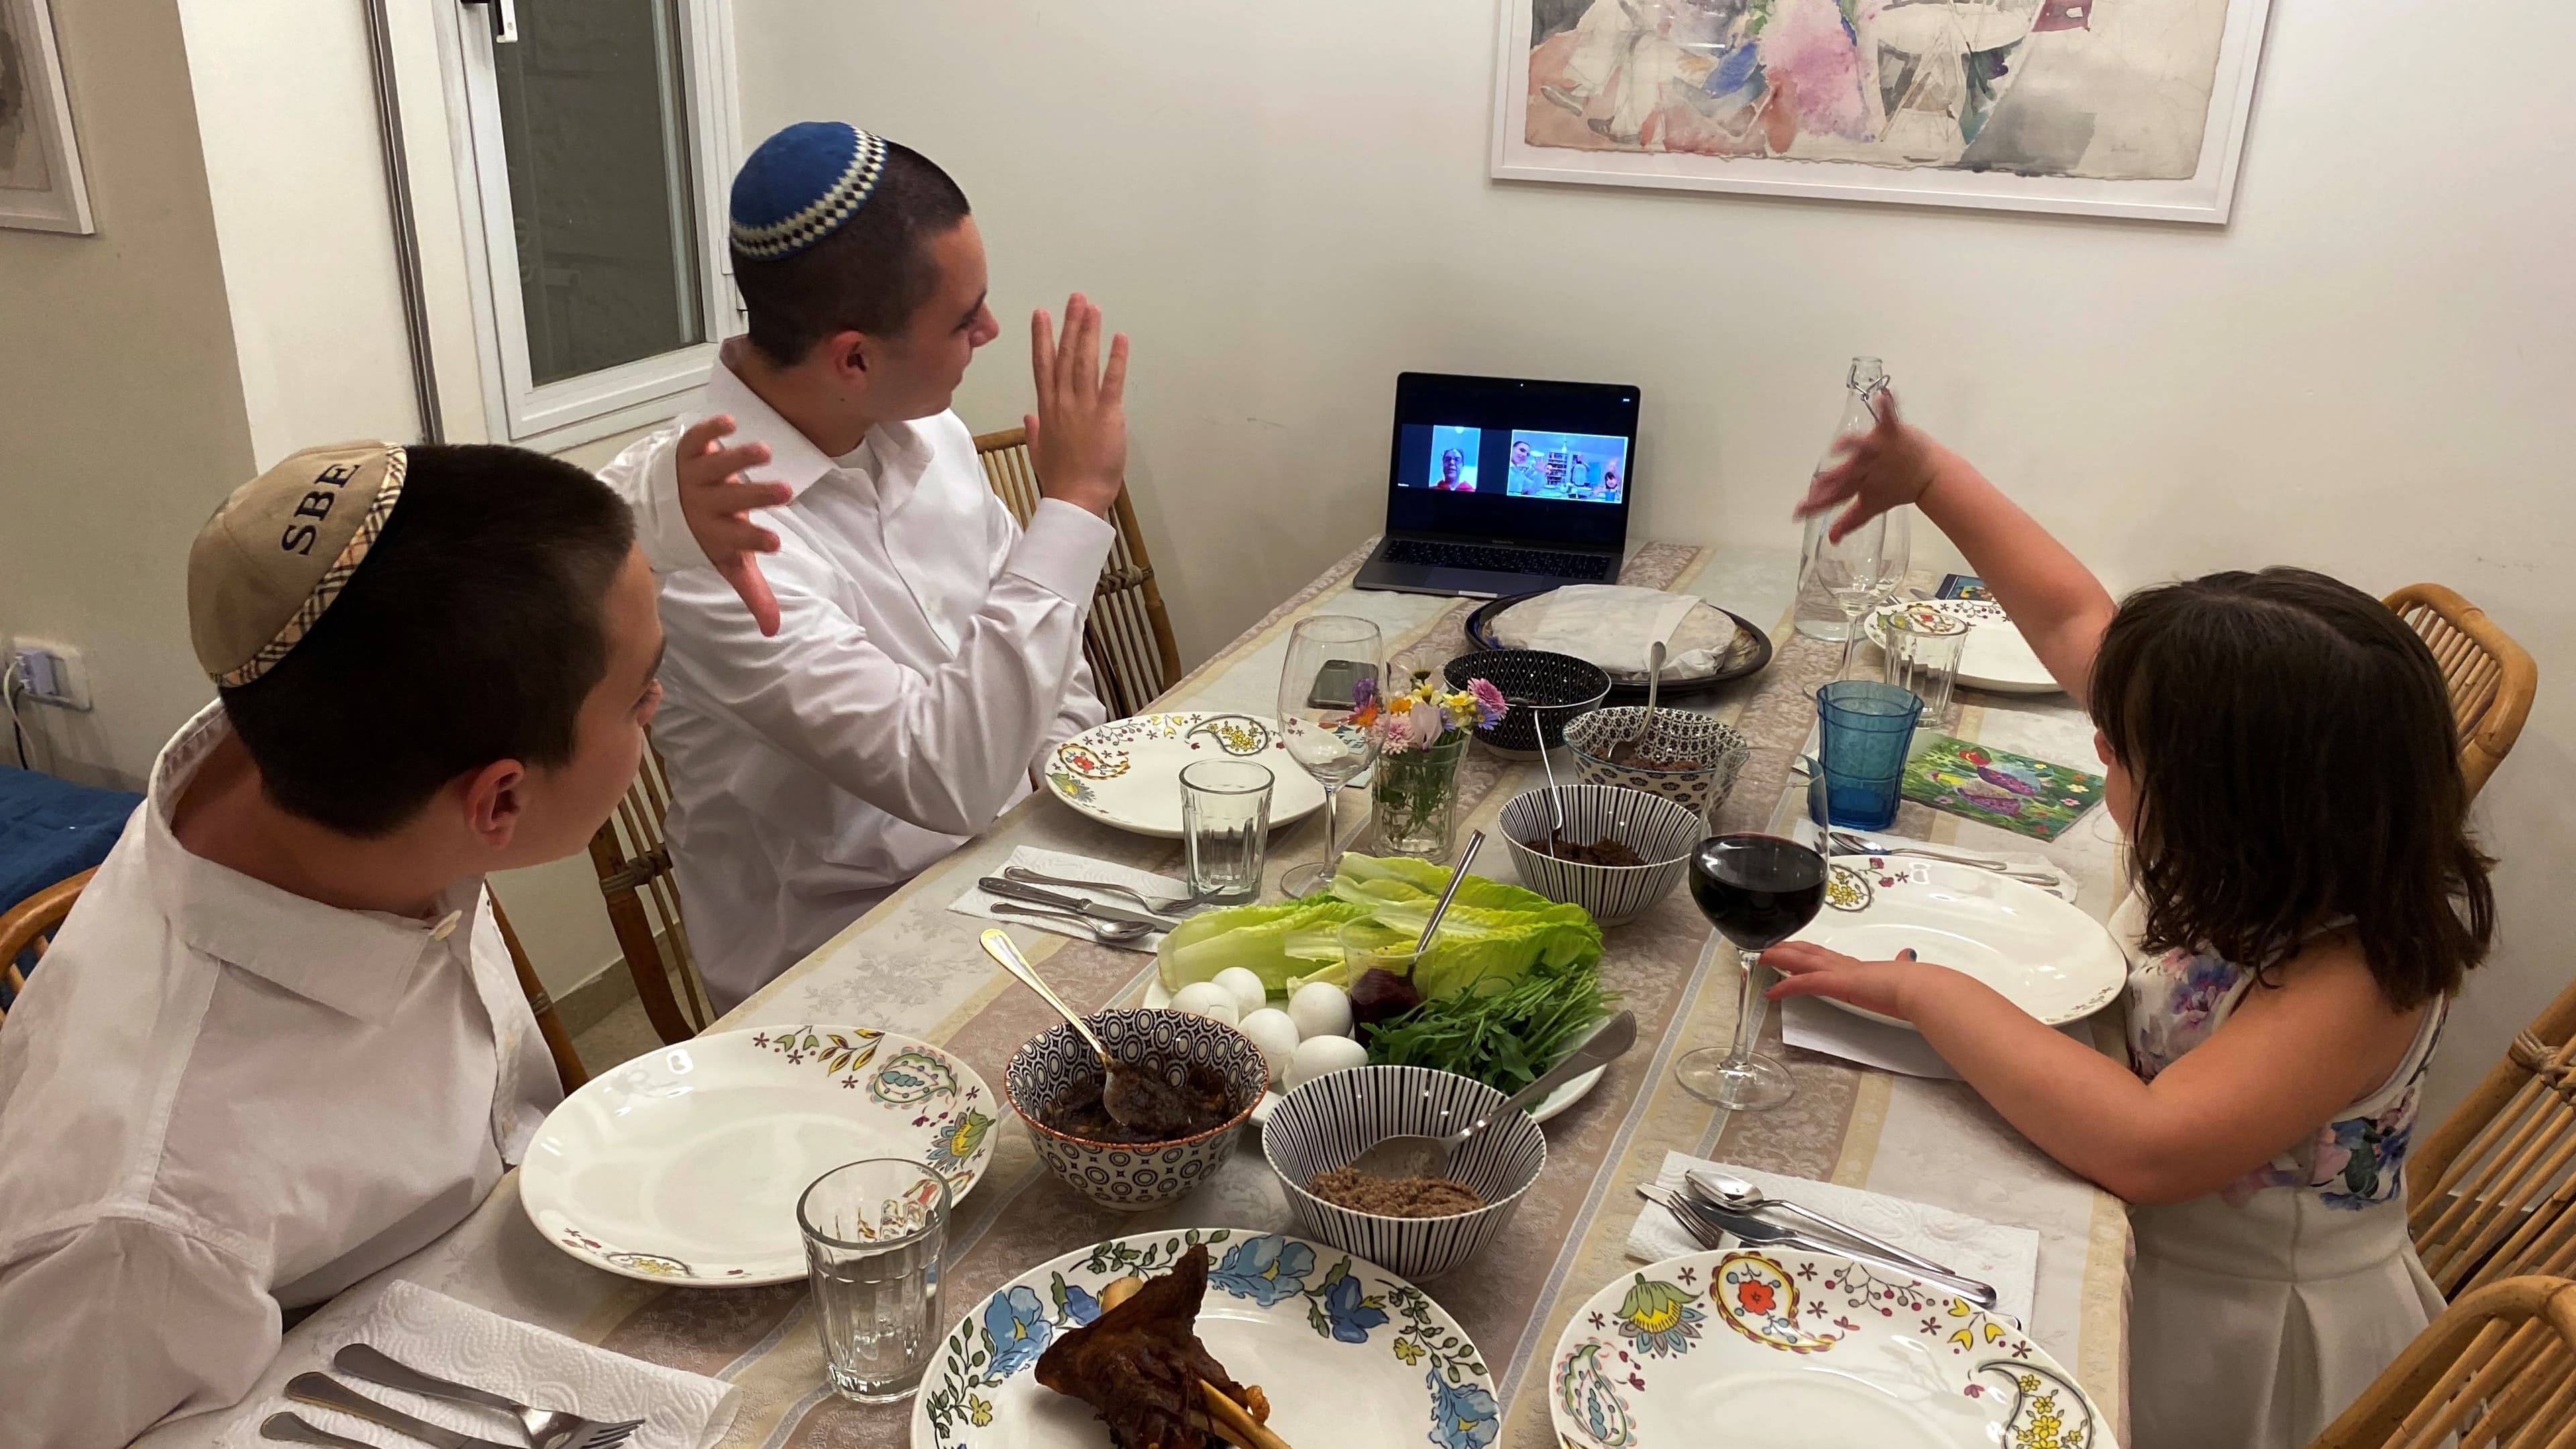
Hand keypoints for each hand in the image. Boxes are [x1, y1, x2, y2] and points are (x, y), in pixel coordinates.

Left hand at [674, 415, 793, 635]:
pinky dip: (710, 430)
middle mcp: (705, 504)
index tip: (774, 541)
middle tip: (785, 491)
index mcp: (717, 533)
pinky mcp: (689, 452)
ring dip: (739, 458)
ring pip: (717, 467)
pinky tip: (729, 422)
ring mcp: (696, 476)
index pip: (738, 539)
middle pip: (732, 500)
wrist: (659, 506)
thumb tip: (773, 631)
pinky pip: (697, 439)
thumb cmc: (707, 534)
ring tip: (763, 452)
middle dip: (757, 496)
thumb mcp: (728, 564)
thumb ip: (752, 593)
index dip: (754, 540)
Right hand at [1026, 294, 1129, 517]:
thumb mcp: (1040, 453)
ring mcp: (1083, 407)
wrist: (1075, 499)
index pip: (1042, 366)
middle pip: (1063, 356)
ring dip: (1088, 333)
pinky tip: (1119, 338)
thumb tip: (1028, 416)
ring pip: (1084, 362)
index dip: (1041, 338)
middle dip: (1069, 324)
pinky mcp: (1107, 416)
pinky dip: (1116, 359)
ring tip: (1092, 308)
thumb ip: (1035, 431)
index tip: (1041, 314)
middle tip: (1075, 298)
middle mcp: (1063, 402)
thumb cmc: (1060, 480)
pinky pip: (1112, 382)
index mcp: (1047, 410)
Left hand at [1762, 941, 1931, 1021]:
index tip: (1798, 951)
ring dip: (1780, 959)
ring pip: (1802, 961)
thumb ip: (1901, 965)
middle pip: (1810, 953)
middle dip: (1788, 950)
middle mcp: (1846, 966)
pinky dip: (1786, 986)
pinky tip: (1771, 992)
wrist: (1920, 988)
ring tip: (1761, 958)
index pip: (1828, 957)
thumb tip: (1906, 955)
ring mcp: (1840, 972)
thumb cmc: (1916, 985)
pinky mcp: (1837, 983)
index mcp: (1860, 967)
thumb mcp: (1904, 974)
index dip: (1810, 953)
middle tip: (1769, 948)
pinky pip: (1804, 983)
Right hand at [1795, 388, 1947, 542]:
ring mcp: (1879, 449)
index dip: (1814, 506)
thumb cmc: (1898, 487)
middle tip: (1816, 490)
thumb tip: (1830, 539)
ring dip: (1850, 446)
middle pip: (1843, 476)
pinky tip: (1882, 395)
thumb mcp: (1871, 506)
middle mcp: (1865, 467)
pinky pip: (1888, 418)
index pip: (1831, 497)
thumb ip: (1849, 521)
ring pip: (1860, 447)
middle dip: (1828, 483)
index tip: (1796, 514)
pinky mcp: (1894, 433)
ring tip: (1839, 446)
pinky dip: (1887, 406)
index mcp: (1858, 483)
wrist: (1931, 475)